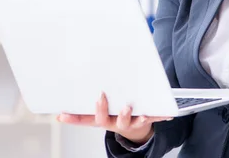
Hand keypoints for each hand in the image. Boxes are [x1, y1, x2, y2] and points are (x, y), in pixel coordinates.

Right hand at [56, 92, 172, 144]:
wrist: (135, 130)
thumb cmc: (115, 114)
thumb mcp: (102, 110)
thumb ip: (89, 104)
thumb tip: (67, 101)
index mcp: (102, 119)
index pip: (85, 120)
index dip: (74, 118)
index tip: (62, 114)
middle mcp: (113, 122)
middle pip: (105, 120)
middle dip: (102, 110)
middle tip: (100, 98)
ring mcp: (129, 122)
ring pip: (128, 121)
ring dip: (129, 116)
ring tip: (130, 109)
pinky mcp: (144, 120)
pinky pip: (151, 118)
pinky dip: (158, 115)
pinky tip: (165, 113)